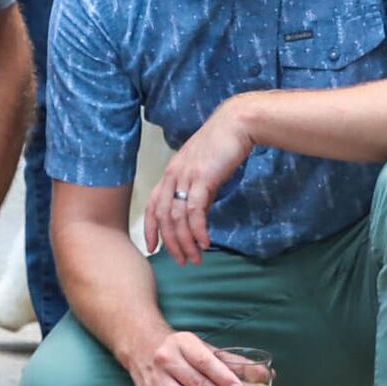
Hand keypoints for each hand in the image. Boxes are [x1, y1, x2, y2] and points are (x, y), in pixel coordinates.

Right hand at [124, 326, 247, 385]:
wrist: (140, 344)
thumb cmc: (180, 348)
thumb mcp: (203, 347)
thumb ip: (234, 362)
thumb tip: (267, 375)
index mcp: (183, 343)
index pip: (204, 361)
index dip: (223, 376)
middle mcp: (166, 359)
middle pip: (196, 384)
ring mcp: (155, 379)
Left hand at [142, 100, 254, 265]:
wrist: (236, 124)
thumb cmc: (222, 146)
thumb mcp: (203, 170)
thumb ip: (197, 190)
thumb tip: (198, 213)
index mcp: (171, 173)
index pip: (152, 205)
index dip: (150, 229)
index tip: (153, 249)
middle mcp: (173, 175)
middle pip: (163, 216)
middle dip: (170, 243)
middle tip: (181, 261)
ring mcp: (186, 176)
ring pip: (177, 217)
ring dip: (186, 241)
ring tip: (196, 257)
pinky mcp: (202, 178)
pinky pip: (195, 211)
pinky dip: (198, 230)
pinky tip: (205, 242)